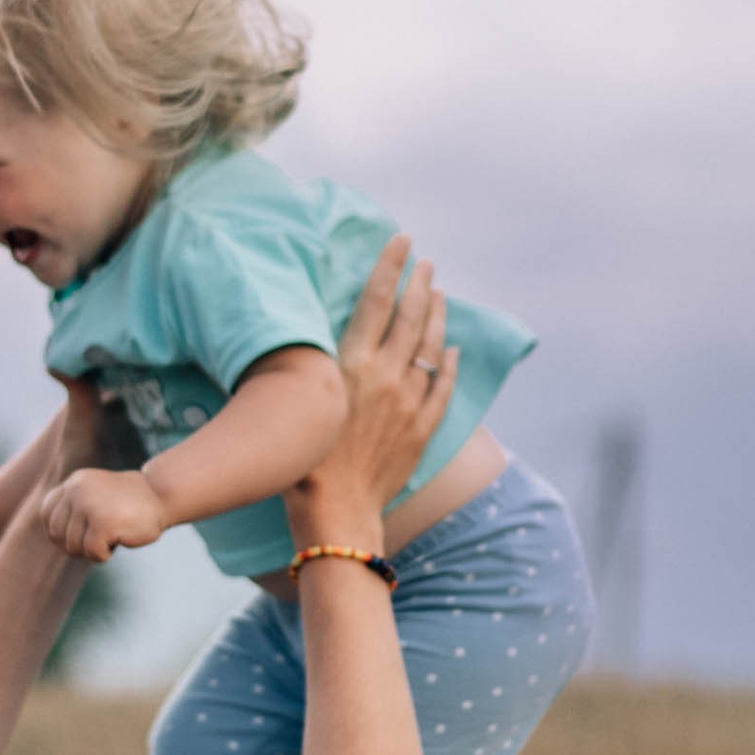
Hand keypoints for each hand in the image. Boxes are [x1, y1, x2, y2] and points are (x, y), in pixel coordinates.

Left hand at [37, 466, 168, 563]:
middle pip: (57, 535)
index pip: (47, 514)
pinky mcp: (103, 523)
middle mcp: (77, 490)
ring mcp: (89, 505)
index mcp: (74, 483)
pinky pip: (93, 553)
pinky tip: (119, 540)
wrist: (161, 495)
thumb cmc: (130, 504)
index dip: (59, 533)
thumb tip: (55, 540)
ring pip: (74, 546)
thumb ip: (75, 509)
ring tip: (112, 535)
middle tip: (98, 541)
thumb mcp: (95, 497)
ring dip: (93, 550)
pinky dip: (105, 555)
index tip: (79, 536)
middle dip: (76, 546)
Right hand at [285, 235, 454, 548]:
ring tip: (440, 293)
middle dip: (420, 284)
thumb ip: (319, 365)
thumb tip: (321, 335)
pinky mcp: (422, 429)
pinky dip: (448, 364)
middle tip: (426, 262)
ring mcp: (409, 403)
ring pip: (431, 346)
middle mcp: (385, 376)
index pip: (376, 300)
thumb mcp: (303, 400)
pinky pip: (442, 387)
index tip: (402, 241)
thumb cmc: (302, 462)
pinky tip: (452, 349)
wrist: (337, 513)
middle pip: (410, 317)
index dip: (390, 266)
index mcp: (352, 364)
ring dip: (437, 316)